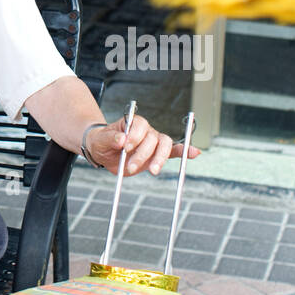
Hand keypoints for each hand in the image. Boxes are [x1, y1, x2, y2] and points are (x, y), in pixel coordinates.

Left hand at [85, 115, 200, 176]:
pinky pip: (174, 152)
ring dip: (159, 159)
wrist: (103, 151)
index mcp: (133, 123)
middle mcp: (146, 131)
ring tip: (152, 171)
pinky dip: (184, 152)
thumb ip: (110, 138)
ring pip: (164, 146)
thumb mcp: (100, 139)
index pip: (141, 125)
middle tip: (131, 166)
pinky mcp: (156, 155)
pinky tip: (194, 153)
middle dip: (144, 153)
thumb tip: (121, 139)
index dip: (136, 135)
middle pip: (153, 138)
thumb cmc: (102, 141)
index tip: (126, 147)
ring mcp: (153, 143)